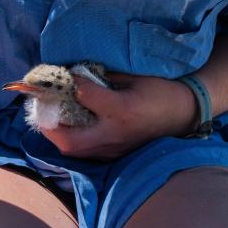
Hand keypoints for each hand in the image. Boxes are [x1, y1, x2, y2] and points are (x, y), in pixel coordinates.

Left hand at [41, 72, 196, 159]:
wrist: (186, 113)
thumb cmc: (161, 89)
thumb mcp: (134, 76)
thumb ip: (105, 76)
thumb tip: (78, 73)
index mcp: (121, 109)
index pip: (84, 96)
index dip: (69, 82)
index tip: (62, 73)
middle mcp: (114, 133)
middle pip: (70, 140)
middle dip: (49, 125)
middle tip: (41, 107)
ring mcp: (115, 148)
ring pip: (75, 151)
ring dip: (57, 135)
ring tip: (49, 116)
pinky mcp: (116, 154)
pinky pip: (86, 152)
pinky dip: (71, 139)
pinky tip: (68, 125)